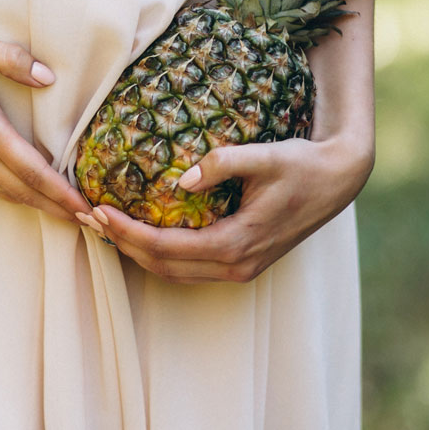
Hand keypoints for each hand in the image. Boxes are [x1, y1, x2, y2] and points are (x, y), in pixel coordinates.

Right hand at [0, 15, 92, 222]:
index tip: (86, 208)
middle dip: (57, 208)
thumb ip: (11, 59)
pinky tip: (20, 194)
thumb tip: (49, 78)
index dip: (60, 192)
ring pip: (1, 189)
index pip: (30, 168)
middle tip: (91, 223)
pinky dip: (8, 193)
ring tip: (65, 215)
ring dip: (35, 204)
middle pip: (21, 189)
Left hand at [83, 137, 373, 281]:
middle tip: (89, 217)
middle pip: (161, 266)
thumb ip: (224, 163)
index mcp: (235, 245)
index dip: (126, 231)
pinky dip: (158, 254)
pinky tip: (138, 232)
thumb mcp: (265, 156)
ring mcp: (239, 270)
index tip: (98, 210)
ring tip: (104, 225)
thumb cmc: (302, 165)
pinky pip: (188, 267)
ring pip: (173, 272)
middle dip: (121, 243)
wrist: (339, 180)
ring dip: (136, 252)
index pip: (164, 247)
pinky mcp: (241, 263)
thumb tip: (183, 178)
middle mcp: (235, 267)